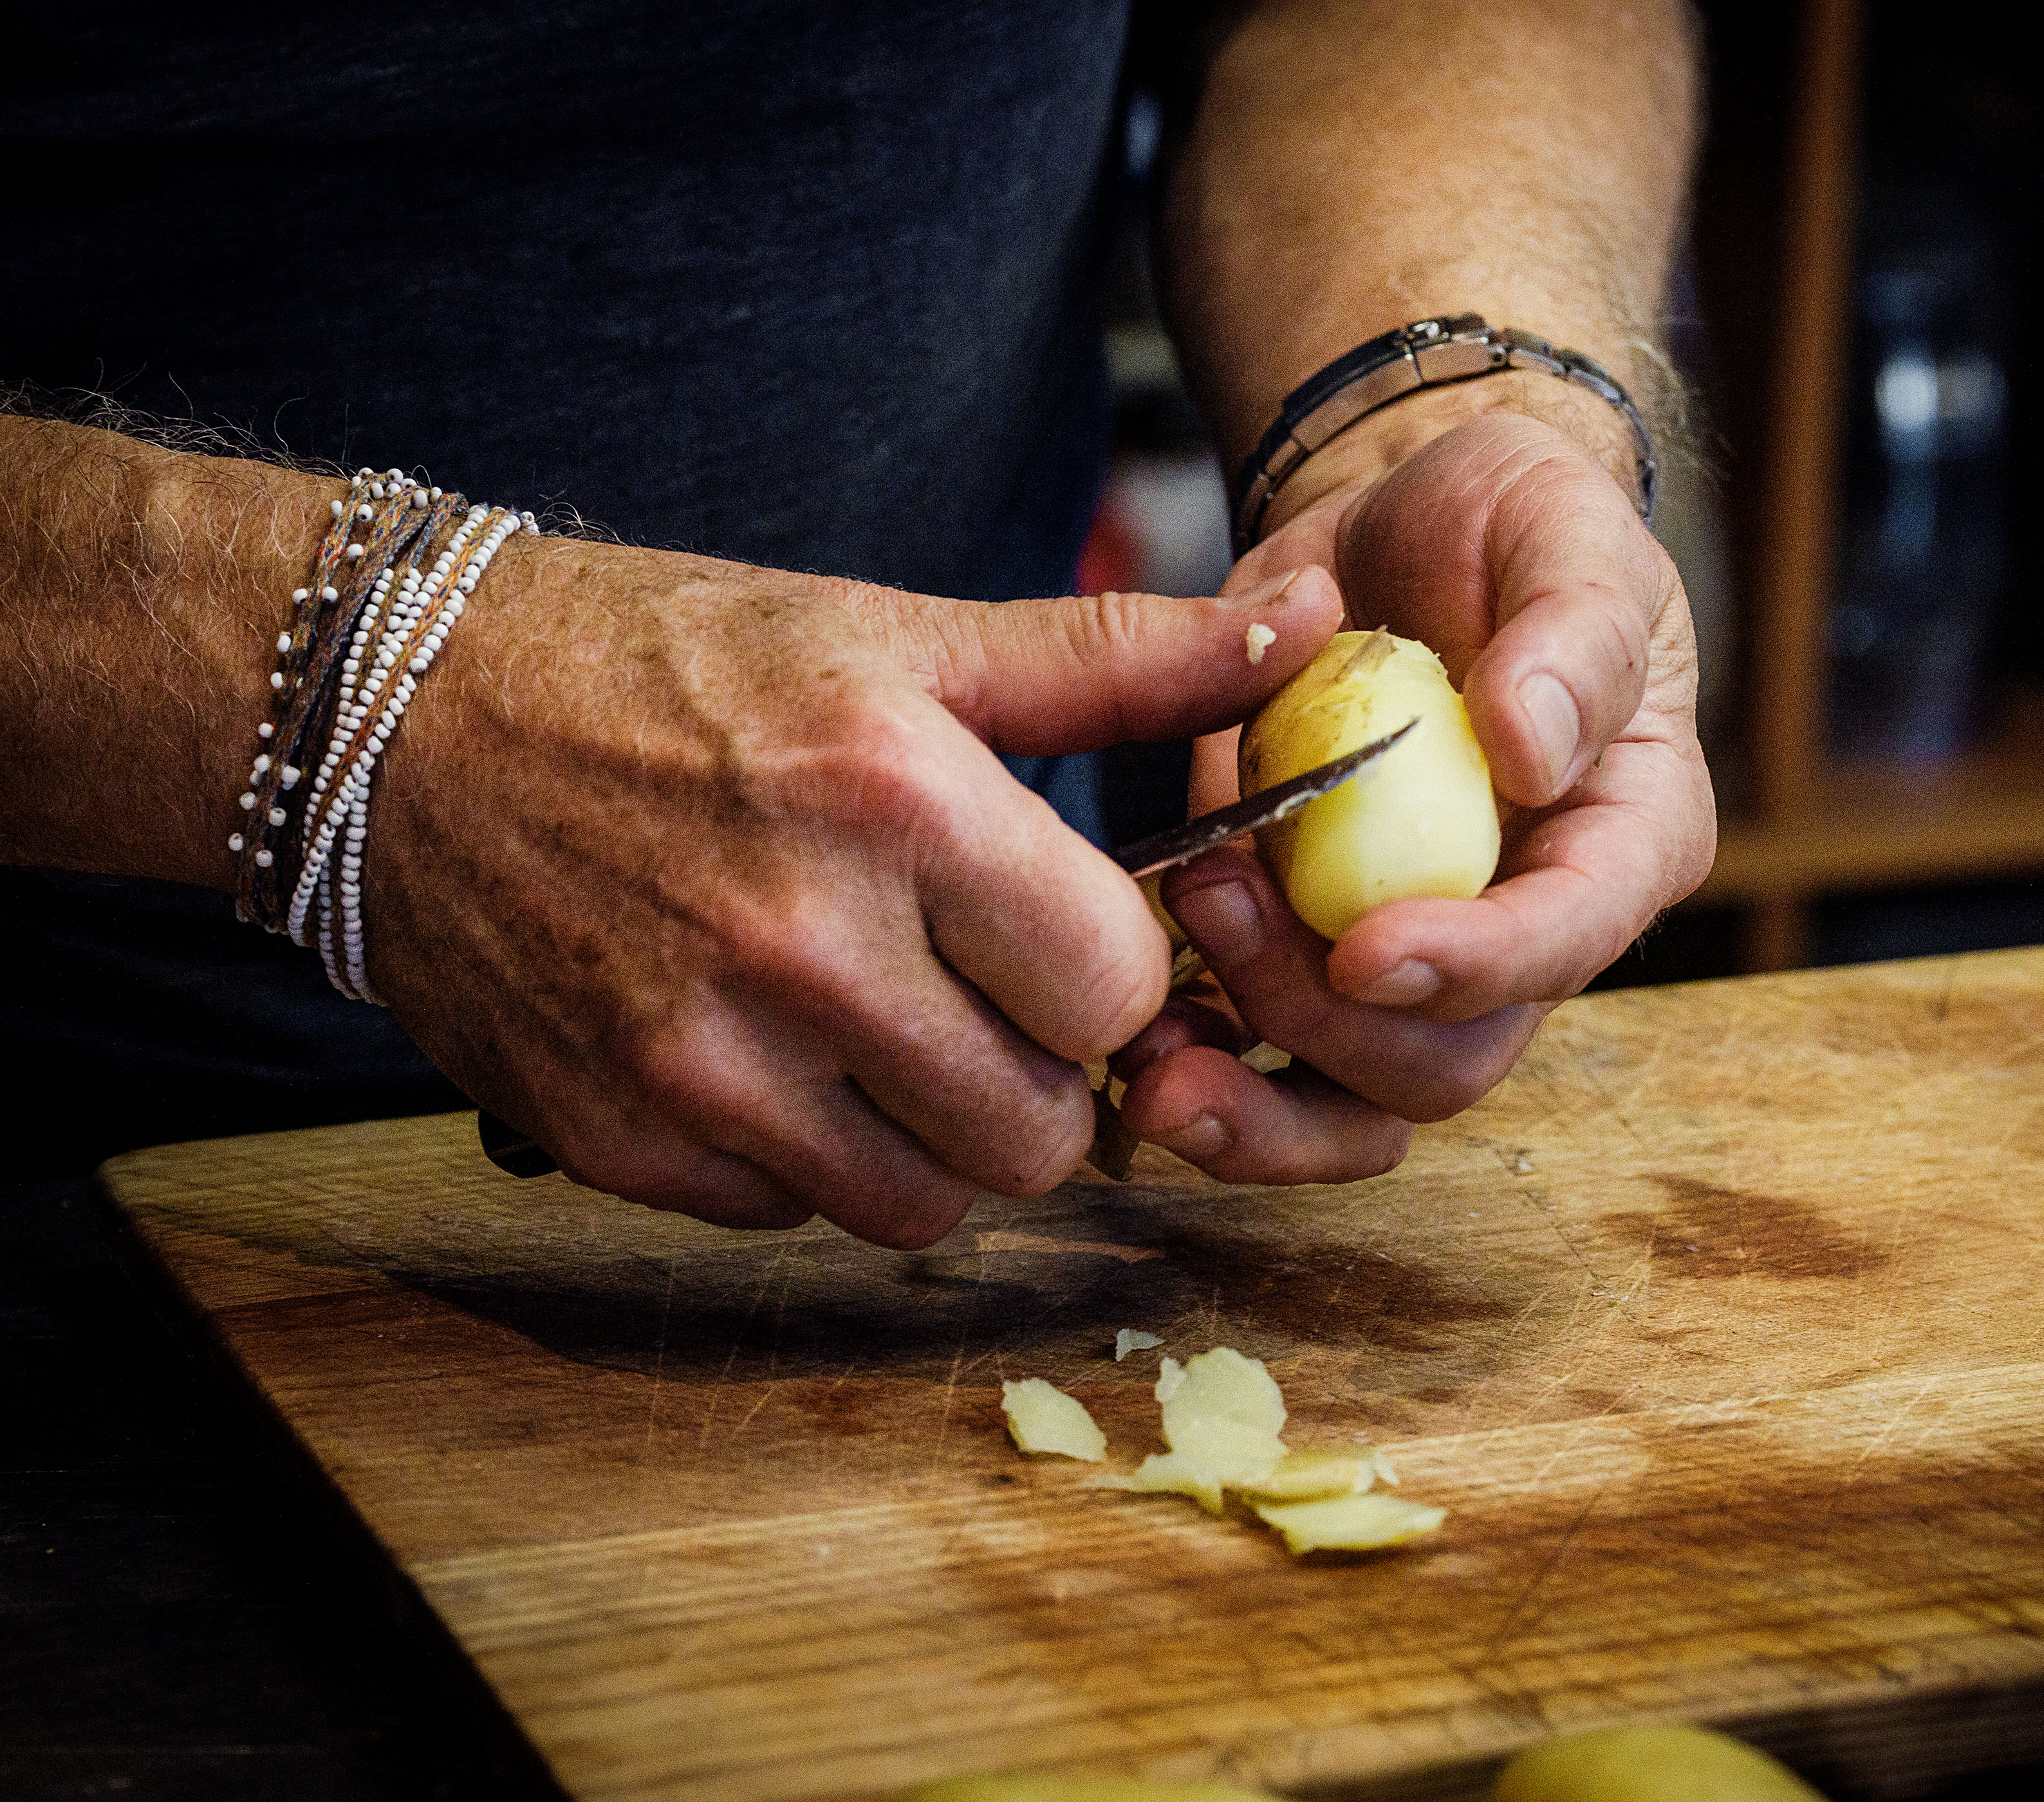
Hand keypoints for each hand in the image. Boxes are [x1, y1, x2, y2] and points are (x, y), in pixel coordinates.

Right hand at [362, 534, 1340, 1246]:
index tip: (1069, 941)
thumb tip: (1299, 640)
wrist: (402, 720)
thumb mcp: (896, 634)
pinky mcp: (620, 1139)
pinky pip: (796, 1214)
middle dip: (1043, 1074)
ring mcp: (701, 1060)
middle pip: (1043, 1125)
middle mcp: (803, 946)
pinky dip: (812, 1159)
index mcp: (898, 802)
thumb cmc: (673, 665)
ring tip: (890, 1033)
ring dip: (940, 1137)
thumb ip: (1113, 662)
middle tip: (988, 999)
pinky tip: (776, 1057)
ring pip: (930, 1201)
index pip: (1116, 986)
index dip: (1112, 973)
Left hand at [1111, 407, 1714, 1181]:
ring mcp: (1412, 962)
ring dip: (1251, 1099)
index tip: (1363, 951)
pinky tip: (1127, 1040)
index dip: (1474, 966)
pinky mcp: (1309, 960)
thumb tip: (1531, 747)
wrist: (1395, 532)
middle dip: (1322, 1019)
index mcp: (1619, 839)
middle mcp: (1523, 932)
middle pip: (1443, 1059)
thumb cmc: (1505, 523)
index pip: (1570, 937)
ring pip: (1351, 1106)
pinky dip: (1196, 1074)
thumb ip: (1572, 633)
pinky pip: (1263, 1068)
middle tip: (1210, 899)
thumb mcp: (1558, 525)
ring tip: (1149, 1034)